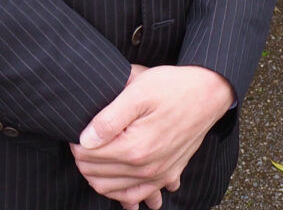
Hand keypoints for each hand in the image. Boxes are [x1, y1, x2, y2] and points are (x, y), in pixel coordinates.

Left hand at [70, 64, 234, 209]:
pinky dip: (124, 196)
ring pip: (117, 192)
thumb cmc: (172, 86)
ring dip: (98, 179)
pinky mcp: (169, 174)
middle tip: (79, 143)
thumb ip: (109, 118)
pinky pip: (141, 196)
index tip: (74, 131)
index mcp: (135, 148)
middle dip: (83, 162)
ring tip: (91, 160)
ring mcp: (159, 175)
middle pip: (100, 177)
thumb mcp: (138, 91)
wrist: (208, 92)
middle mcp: (147, 168)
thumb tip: (84, 139)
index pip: (90, 157)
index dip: (76, 144)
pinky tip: (117, 186)